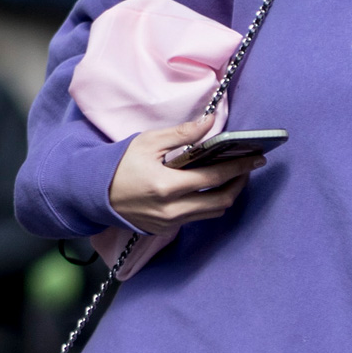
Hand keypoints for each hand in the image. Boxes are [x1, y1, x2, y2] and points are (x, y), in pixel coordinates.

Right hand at [108, 120, 264, 232]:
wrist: (95, 193)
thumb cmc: (120, 164)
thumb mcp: (148, 142)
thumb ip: (182, 134)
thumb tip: (212, 122)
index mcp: (167, 186)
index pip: (214, 178)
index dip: (239, 167)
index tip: (256, 157)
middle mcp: (172, 210)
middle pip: (221, 201)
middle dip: (240, 183)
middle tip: (249, 166)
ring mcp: (170, 223)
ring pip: (212, 212)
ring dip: (228, 194)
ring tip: (234, 175)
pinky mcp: (167, 229)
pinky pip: (198, 217)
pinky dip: (210, 202)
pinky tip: (212, 187)